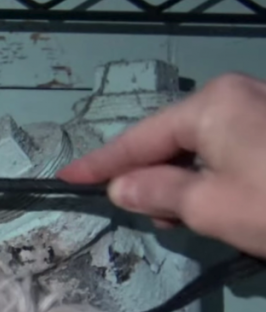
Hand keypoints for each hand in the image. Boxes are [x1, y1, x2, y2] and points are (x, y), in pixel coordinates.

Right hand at [58, 73, 265, 257]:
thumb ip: (156, 193)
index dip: (100, 164)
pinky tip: (214, 202)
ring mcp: (260, 107)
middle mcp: (234, 94)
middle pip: (171, 141)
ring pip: (199, 147)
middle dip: (151, 178)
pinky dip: (210, 175)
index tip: (66, 177)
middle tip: (149, 217)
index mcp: (210, 104)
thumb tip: (120, 187)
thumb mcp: (208, 207)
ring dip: (183, 182)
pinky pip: (226, 148)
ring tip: (184, 217)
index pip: (139, 139)